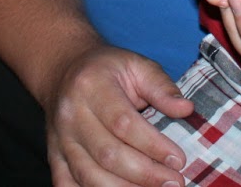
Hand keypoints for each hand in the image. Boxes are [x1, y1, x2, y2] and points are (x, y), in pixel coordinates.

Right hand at [44, 44, 193, 186]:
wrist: (64, 69)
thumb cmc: (107, 69)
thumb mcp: (137, 65)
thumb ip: (162, 86)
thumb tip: (186, 109)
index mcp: (92, 86)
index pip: (123, 123)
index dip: (153, 145)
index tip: (179, 160)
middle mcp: (71, 114)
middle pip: (107, 154)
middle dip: (145, 174)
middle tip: (174, 182)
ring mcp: (59, 138)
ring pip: (88, 174)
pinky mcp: (54, 156)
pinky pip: (66, 184)